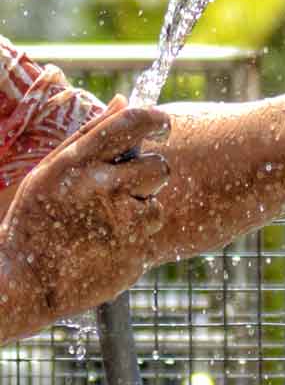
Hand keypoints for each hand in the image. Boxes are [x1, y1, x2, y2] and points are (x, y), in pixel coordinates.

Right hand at [0, 98, 170, 328]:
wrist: (22, 285)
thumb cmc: (35, 220)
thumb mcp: (51, 170)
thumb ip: (90, 134)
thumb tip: (125, 100)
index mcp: (79, 163)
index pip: (132, 123)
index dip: (156, 120)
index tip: (162, 125)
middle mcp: (103, 189)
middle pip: (160, 167)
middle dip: (150, 174)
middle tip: (128, 187)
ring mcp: (122, 225)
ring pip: (156, 205)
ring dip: (140, 210)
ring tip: (107, 222)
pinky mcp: (134, 257)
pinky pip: (147, 239)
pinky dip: (132, 241)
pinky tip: (103, 246)